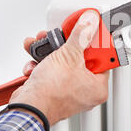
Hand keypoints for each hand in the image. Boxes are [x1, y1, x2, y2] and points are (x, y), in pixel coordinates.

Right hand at [9, 10, 109, 125]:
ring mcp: (68, 92)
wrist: (27, 108)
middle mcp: (85, 92)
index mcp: (98, 87)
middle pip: (80, 59)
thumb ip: (81, 35)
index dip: (96, 43)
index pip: (104, 59)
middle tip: (61, 38)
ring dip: (49, 53)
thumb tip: (90, 23)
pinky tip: (35, 65)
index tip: (90, 32)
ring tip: (42, 46)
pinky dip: (41, 66)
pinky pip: (51, 73)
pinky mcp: (53, 92)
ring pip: (62, 64)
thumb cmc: (50, 93)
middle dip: (66, 45)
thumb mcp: (69, 55)